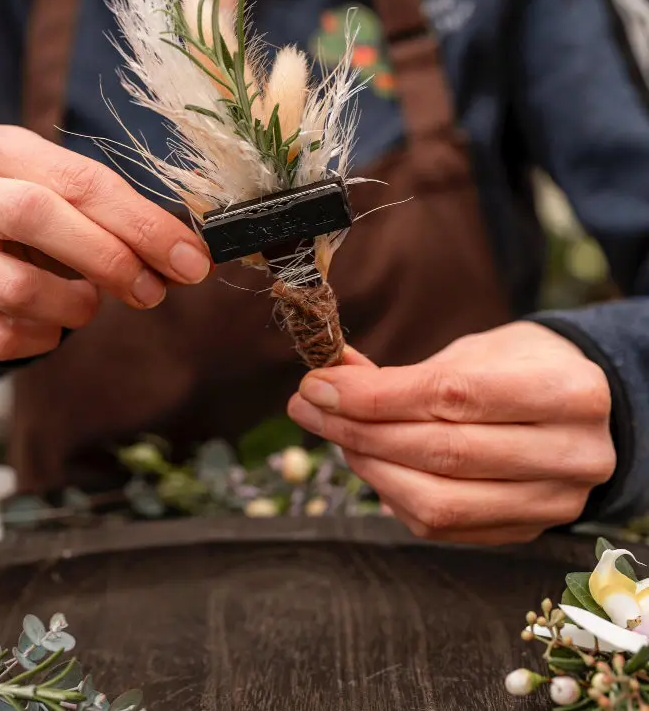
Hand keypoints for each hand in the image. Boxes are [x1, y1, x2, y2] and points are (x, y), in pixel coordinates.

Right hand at [0, 124, 210, 360]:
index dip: (144, 223)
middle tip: (153, 290)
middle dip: (111, 259)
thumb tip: (190, 258)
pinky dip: (41, 338)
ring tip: (89, 305)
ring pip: (14, 286)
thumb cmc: (18, 218)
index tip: (192, 259)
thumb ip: (115, 219)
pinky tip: (50, 324)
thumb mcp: (57, 197)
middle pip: (38, 217)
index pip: (82, 180)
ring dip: (74, 305)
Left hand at [287, 324, 615, 544]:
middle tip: (309, 408)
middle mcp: (572, 455)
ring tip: (336, 434)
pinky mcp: (527, 533)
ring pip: (439, 502)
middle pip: (442, 452)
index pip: (454, 396)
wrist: (575, 409)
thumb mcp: (475, 352)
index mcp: (569, 392)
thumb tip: (327, 383)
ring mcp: (553, 504)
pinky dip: (392, 495)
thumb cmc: (520, 368)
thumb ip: (405, 373)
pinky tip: (370, 464)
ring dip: (369, 468)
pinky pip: (443, 527)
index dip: (375, 395)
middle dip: (359, 430)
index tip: (318, 386)